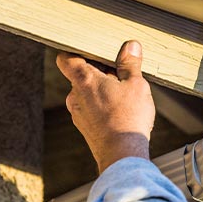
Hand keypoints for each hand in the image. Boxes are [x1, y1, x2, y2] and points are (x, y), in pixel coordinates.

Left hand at [56, 41, 155, 172]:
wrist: (122, 155)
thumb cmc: (128, 118)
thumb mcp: (136, 84)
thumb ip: (130, 63)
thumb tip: (131, 46)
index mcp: (84, 80)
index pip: (66, 58)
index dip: (76, 51)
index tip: (91, 50)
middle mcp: (75, 96)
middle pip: (81, 75)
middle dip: (99, 71)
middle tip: (120, 72)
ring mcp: (78, 113)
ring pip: (87, 92)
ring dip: (102, 89)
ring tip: (124, 93)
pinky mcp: (85, 127)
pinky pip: (90, 108)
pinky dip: (102, 105)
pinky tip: (121, 110)